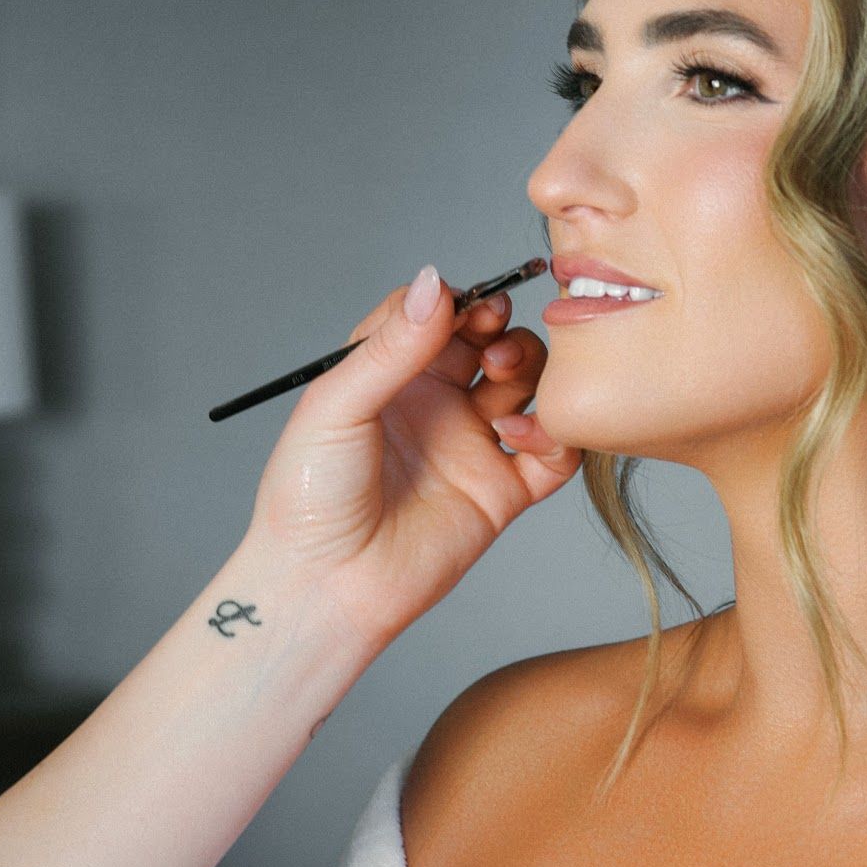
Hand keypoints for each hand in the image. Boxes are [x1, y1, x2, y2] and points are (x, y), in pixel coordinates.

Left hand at [243, 269, 578, 657]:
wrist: (327, 585)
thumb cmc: (309, 497)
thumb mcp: (337, 405)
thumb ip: (390, 345)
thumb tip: (437, 281)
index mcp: (389, 375)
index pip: (440, 315)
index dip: (462, 302)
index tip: (472, 305)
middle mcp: (436, 404)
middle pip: (492, 341)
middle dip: (502, 330)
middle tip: (491, 344)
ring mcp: (472, 446)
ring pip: (530, 386)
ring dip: (531, 369)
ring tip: (504, 380)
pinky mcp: (502, 493)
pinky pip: (554, 454)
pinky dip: (556, 434)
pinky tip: (521, 435)